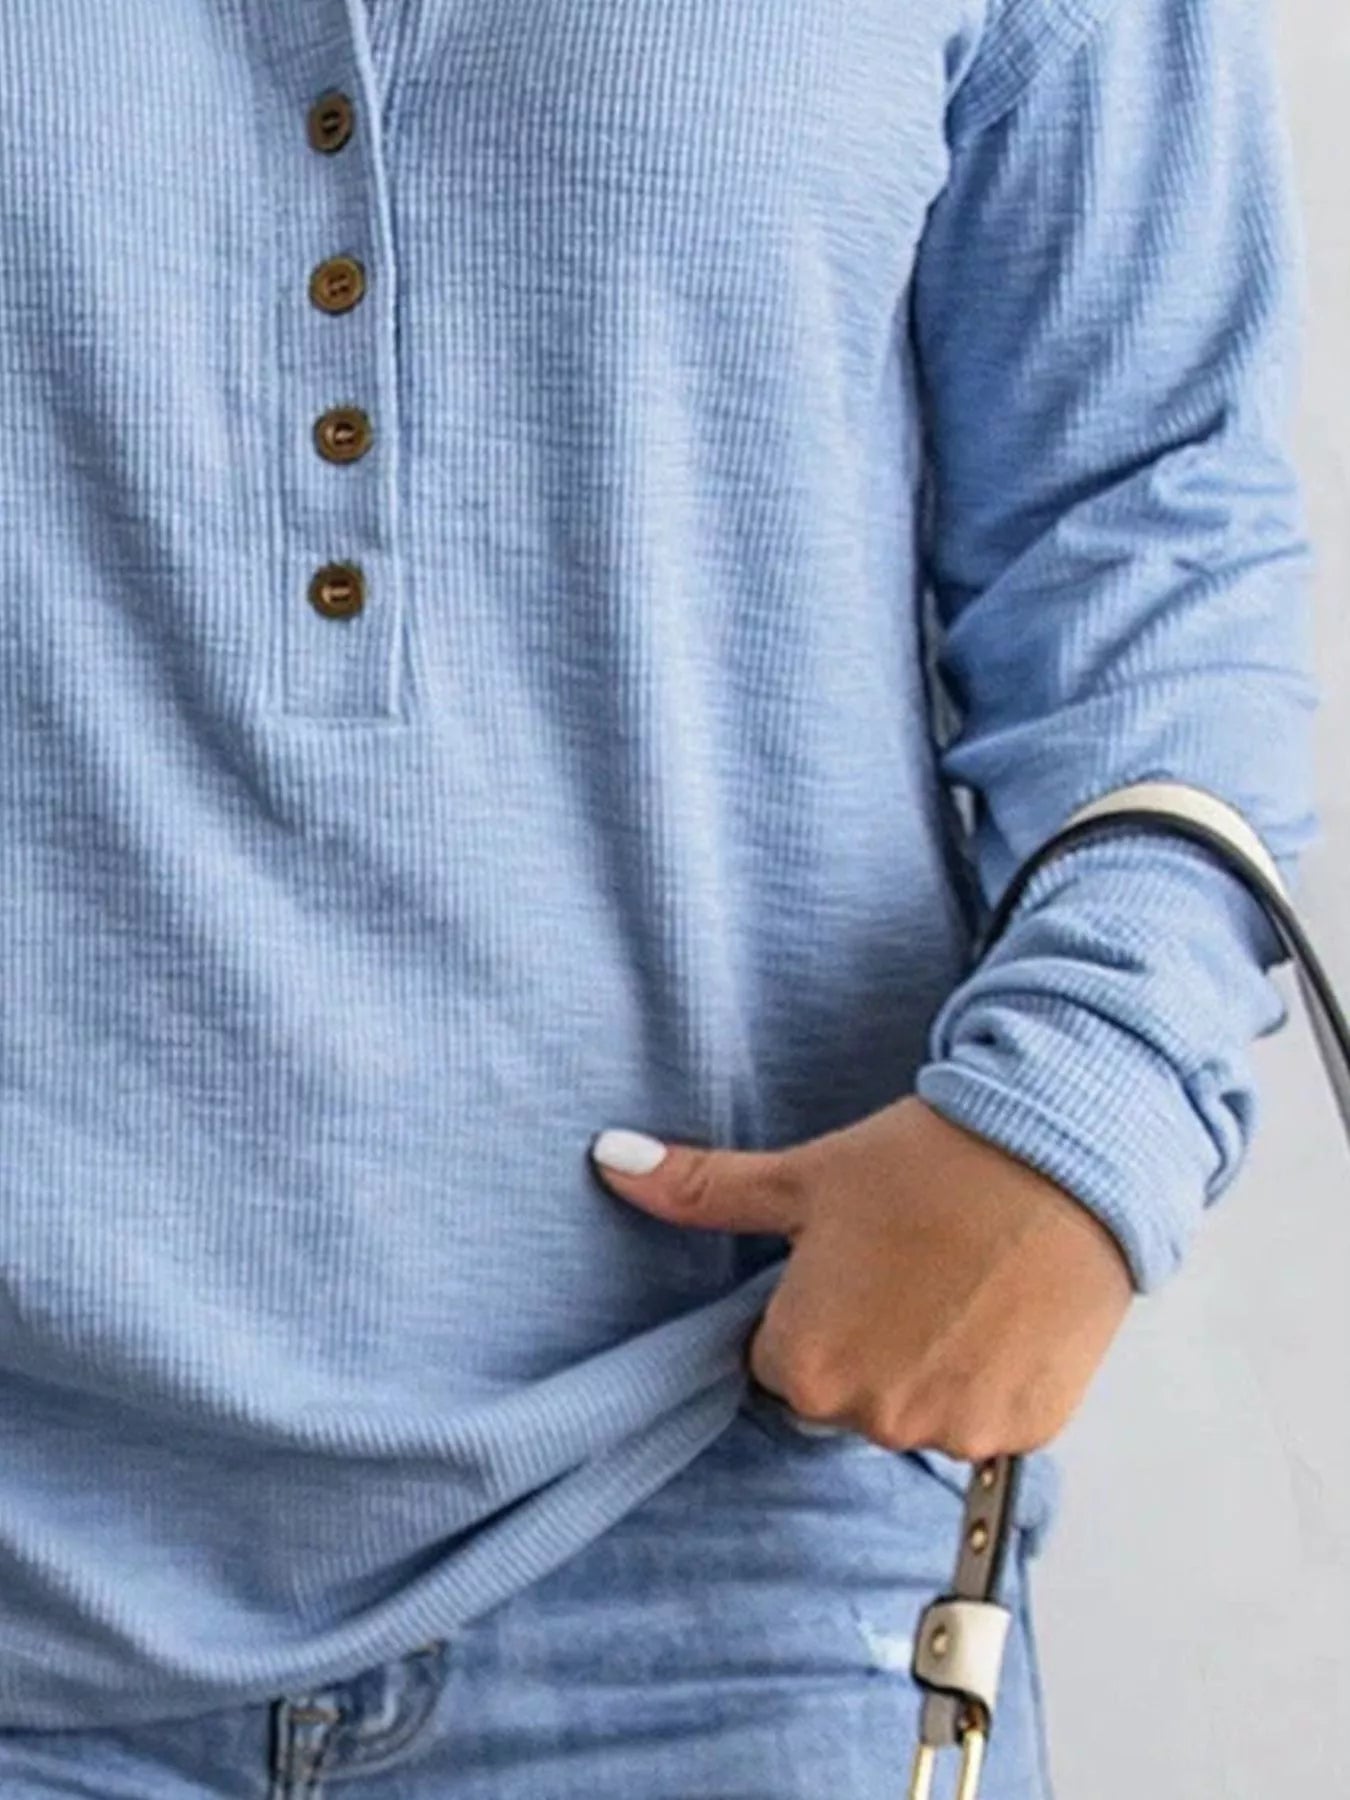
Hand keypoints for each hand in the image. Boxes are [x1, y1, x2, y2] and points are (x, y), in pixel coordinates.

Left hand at [589, 1094, 1134, 1461]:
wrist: (1061, 1156)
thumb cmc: (926, 1163)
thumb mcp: (804, 1175)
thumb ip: (701, 1189)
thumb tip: (608, 1158)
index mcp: (807, 1366)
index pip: (780, 1364)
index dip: (812, 1309)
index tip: (850, 1264)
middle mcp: (876, 1416)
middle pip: (848, 1395)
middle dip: (868, 1343)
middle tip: (908, 1266)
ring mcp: (957, 1431)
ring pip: (917, 1410)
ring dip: (929, 1365)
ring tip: (958, 1282)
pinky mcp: (1027, 1432)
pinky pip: (986, 1420)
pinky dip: (990, 1379)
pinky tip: (1001, 1311)